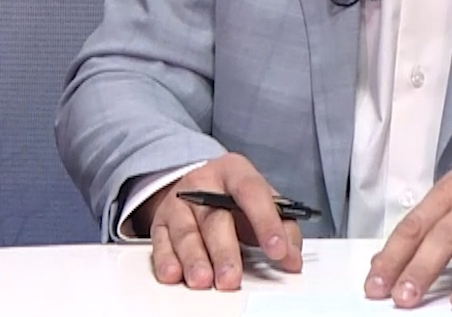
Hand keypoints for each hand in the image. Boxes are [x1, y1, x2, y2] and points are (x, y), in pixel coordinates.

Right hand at [139, 153, 302, 289]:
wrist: (198, 187)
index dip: (265, 221)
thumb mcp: (263, 203)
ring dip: (194, 259)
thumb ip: (284, 228)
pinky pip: (161, 243)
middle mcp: (203, 183)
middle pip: (215, 218)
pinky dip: (166, 260)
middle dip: (224, 251)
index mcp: (234, 171)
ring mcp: (178, 202)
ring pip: (185, 232)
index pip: (251, 192)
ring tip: (203, 280)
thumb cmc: (235, 199)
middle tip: (231, 278)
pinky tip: (174, 274)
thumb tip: (292, 259)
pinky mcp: (160, 223)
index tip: (277, 250)